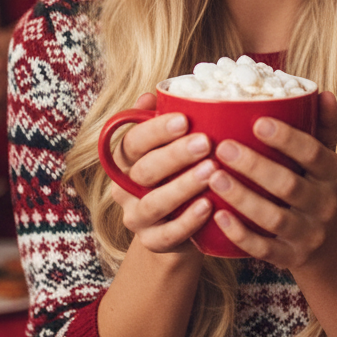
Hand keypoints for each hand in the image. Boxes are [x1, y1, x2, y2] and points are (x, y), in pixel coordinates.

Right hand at [107, 92, 213, 255]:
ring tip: (211, 172)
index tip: (185, 119)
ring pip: (154, 203)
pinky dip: (187, 221)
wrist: (178, 225)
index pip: (134, 140)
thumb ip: (161, 119)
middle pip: (145, 170)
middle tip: (205, 143)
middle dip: (175, 155)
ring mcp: (136, 216)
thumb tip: (152, 94)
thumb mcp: (170, 143)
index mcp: (127, 157)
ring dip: (183, 186)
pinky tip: (209, 207)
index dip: (157, 130)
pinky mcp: (152, 242)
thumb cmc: (177, 171)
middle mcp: (125, 187)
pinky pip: (166, 234)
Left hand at [207, 91, 336, 270]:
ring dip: (243, 198)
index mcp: (332, 173)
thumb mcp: (323, 154)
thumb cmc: (312, 183)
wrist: (323, 241)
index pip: (314, 153)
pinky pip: (264, 249)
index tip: (258, 121)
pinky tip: (218, 216)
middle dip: (256, 167)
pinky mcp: (289, 258)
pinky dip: (240, 234)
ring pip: (274, 219)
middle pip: (290, 186)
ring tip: (214, 176)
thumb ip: (322, 124)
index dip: (288, 138)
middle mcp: (324, 205)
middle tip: (223, 147)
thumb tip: (324, 93)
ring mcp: (307, 234)